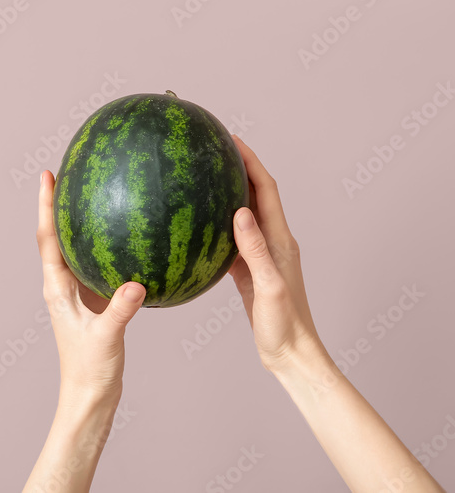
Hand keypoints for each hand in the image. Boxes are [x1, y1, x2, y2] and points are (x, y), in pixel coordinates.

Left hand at [36, 171, 144, 401]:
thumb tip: (137, 285)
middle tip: (64, 172)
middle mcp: (62, 285)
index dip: (46, 206)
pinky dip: (105, 247)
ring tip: (89, 193)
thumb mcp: (105, 338)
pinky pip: (97, 265)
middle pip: (56, 235)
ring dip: (77, 223)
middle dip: (58, 204)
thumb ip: (120, 311)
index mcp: (56, 288)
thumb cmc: (89, 370)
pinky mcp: (94, 302)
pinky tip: (125, 236)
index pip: (47, 238)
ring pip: (75, 249)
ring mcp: (77, 293)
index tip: (47, 175)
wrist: (90, 396)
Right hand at [226, 135, 323, 372]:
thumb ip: (255, 250)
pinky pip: (235, 238)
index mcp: (280, 241)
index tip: (232, 140)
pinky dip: (221, 222)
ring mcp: (263, 256)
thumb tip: (240, 212)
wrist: (290, 354)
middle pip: (258, 195)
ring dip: (231, 192)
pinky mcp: (251, 271)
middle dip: (240, 168)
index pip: (266, 191)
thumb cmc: (283, 325)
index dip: (251, 162)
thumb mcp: (268, 287)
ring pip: (246, 214)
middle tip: (216, 148)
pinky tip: (203, 221)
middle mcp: (275, 243)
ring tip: (208, 175)